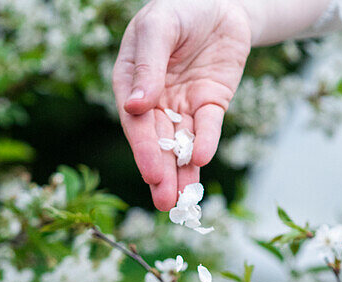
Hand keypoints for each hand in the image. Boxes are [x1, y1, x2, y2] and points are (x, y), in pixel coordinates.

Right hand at [112, 0, 252, 209]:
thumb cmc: (179, 6)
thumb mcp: (159, 28)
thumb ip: (148, 65)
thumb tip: (135, 107)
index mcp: (131, 82)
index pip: (136, 123)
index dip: (144, 149)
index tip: (151, 174)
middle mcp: (155, 100)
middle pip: (157, 142)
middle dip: (161, 173)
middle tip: (165, 202)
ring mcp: (182, 104)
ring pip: (180, 144)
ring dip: (180, 173)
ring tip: (179, 202)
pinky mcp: (210, 104)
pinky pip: (207, 128)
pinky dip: (205, 143)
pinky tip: (201, 161)